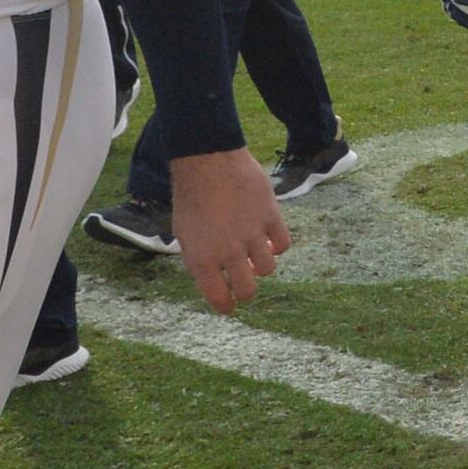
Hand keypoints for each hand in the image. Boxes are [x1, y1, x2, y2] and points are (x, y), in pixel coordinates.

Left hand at [166, 149, 290, 312]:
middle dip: (246, 292)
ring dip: (261, 267)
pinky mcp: (271, 217)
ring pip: (268, 269)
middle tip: (244, 286)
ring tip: (255, 259)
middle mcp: (229, 252)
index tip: (229, 306)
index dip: (225, 306)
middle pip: (248, 289)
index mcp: (202, 259)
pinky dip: (277, 246)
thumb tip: (214, 275)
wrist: (208, 162)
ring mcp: (252, 235)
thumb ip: (199, 258)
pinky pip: (283, 244)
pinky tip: (268, 240)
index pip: (219, 298)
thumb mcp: (184, 234)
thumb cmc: (190, 197)